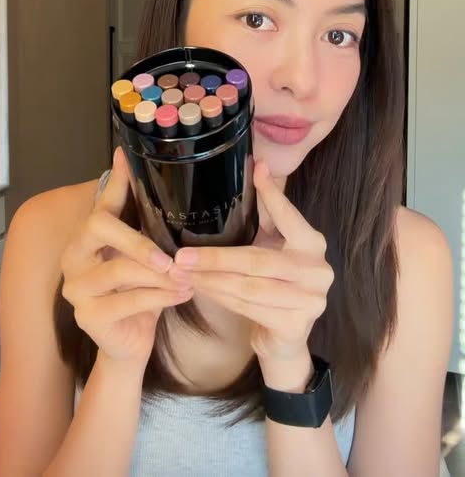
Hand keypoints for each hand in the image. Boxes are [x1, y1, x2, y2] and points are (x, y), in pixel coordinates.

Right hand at [60, 147, 194, 369]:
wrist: (131, 344)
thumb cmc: (141, 292)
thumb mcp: (147, 256)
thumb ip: (148, 225)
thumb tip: (160, 186)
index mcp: (87, 237)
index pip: (101, 202)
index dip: (116, 181)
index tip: (125, 156)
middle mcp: (73, 257)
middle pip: (100, 226)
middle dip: (139, 240)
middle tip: (171, 257)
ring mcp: (76, 288)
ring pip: (119, 269)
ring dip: (160, 275)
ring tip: (187, 279)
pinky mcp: (87, 316)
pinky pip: (128, 301)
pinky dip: (161, 298)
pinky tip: (183, 295)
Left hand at [173, 159, 334, 362]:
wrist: (285, 334)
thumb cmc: (276, 279)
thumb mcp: (275, 242)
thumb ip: (270, 209)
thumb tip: (259, 164)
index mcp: (313, 244)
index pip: (289, 216)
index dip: (272, 194)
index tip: (256, 170)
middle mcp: (317, 271)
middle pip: (256, 260)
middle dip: (215, 258)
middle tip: (181, 256)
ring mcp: (310, 300)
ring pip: (247, 287)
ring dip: (211, 280)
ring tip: (183, 273)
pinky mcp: (295, 326)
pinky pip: (247, 308)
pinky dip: (220, 298)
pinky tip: (200, 289)